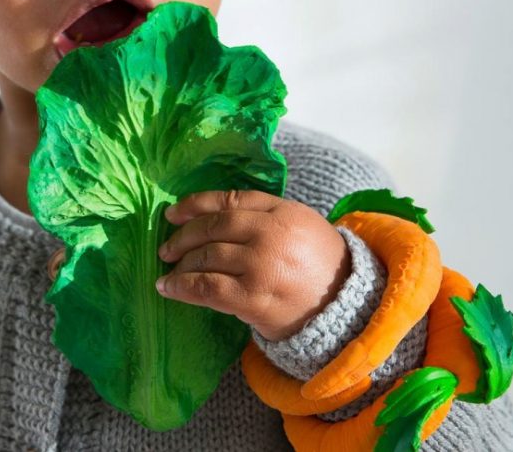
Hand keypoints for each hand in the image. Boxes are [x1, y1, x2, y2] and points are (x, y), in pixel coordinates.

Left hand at [156, 190, 351, 341]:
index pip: (230, 200)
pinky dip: (182, 286)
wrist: (346, 311)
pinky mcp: (253, 297)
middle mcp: (271, 233)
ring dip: (180, 263)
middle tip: (166, 247)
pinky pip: (207, 287)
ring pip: (207, 256)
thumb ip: (266, 215)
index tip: (172, 212)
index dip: (195, 204)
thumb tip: (214, 215)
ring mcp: (261, 265)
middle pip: (214, 227)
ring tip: (168, 270)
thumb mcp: (302, 226)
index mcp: (283, 211)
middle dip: (183, 236)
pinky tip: (168, 288)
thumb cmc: (320, 267)